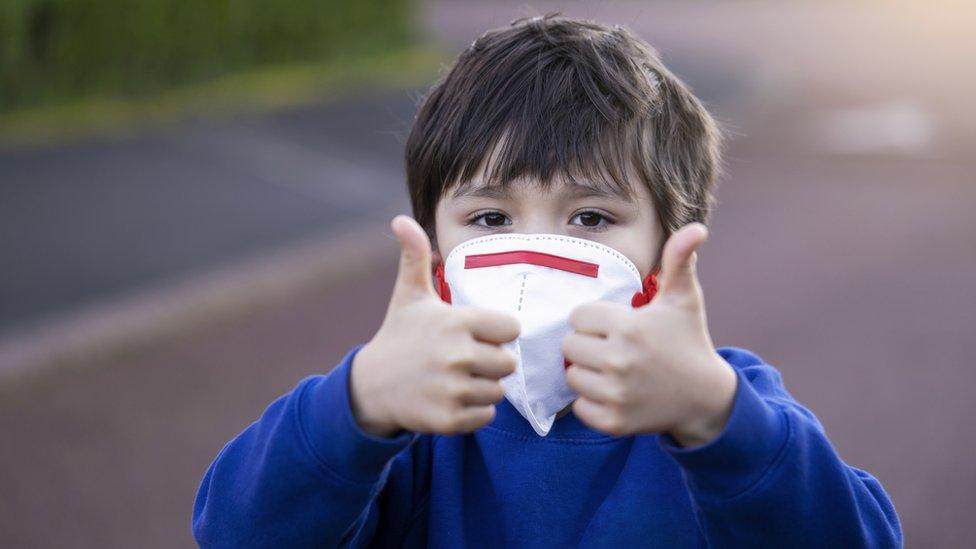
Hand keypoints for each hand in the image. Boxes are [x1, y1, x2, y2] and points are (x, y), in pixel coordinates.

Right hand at [349, 215, 519, 436]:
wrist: (370, 387)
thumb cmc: (399, 336)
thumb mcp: (408, 295)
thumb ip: (414, 257)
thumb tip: (400, 219)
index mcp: (456, 322)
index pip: (511, 329)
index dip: (498, 332)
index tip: (477, 334)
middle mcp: (456, 356)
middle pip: (509, 363)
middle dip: (492, 362)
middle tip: (466, 360)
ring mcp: (452, 389)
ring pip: (498, 391)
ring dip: (484, 387)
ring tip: (458, 379)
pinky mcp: (448, 419)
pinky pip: (486, 417)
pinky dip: (475, 412)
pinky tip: (453, 398)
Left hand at [562, 223, 736, 445]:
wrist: (705, 397)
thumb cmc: (688, 341)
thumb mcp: (683, 299)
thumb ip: (679, 260)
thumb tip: (696, 227)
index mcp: (629, 327)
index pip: (578, 317)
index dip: (595, 320)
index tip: (618, 326)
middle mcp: (619, 360)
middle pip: (569, 346)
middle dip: (588, 345)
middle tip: (614, 349)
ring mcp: (616, 394)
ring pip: (572, 376)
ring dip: (588, 373)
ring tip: (615, 370)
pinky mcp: (613, 421)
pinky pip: (580, 406)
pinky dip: (592, 402)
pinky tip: (615, 393)